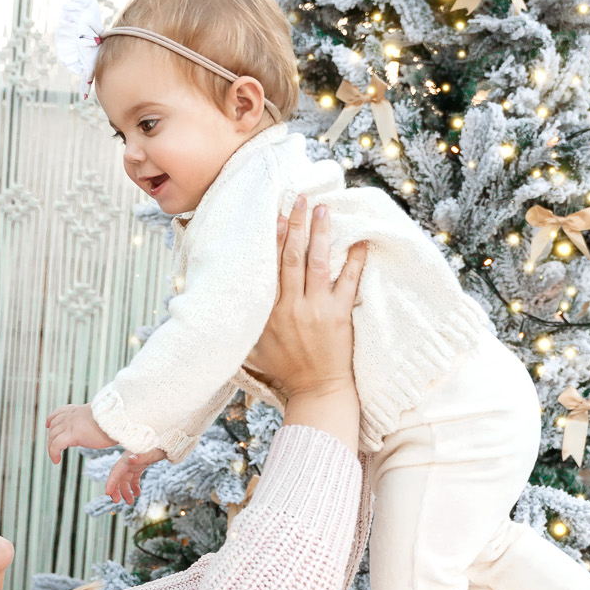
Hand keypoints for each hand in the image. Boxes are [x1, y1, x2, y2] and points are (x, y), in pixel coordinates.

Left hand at [46, 404, 116, 463]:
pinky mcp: (72, 434)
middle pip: (54, 426)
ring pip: (52, 436)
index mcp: (78, 410)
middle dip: (51, 437)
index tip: (48, 424)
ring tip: (55, 457)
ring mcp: (70, 424)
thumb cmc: (115, 421)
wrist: (117, 420)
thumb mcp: (101, 419)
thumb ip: (93, 422)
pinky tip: (56, 460)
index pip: (60, 412)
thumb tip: (98, 428)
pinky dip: (53, 453)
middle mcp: (71, 415)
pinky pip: (56, 445)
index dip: (52, 419)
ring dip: (51, 447)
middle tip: (54, 448)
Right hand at [105, 447, 166, 505]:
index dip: (110, 482)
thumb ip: (140, 455)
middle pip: (118, 477)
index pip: (116, 471)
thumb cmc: (157, 446)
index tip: (107, 493)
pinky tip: (138, 494)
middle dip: (116, 490)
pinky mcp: (139, 467)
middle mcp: (127, 462)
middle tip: (116, 501)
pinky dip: (134, 487)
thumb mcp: (150, 451)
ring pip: (125, 480)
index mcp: (127, 459)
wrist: (166, 443)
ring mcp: (133, 465)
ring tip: (130, 502)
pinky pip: (133, 479)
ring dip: (126, 491)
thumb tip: (131, 459)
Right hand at [246, 197, 364, 455]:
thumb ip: (247, 323)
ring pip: (318, 263)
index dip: (272, 237)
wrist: (317, 390)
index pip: (269, 266)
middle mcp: (291, 306)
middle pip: (291, 257)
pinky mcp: (340, 316)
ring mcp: (317, 310)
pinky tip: (359, 241)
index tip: (275, 214)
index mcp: (268, 311)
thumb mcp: (255, 348)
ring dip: (320, 233)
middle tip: (300, 198)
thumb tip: (230, 304)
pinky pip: (349, 282)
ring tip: (323, 209)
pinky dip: (354, 260)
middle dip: (296, 225)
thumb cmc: (286, 369)